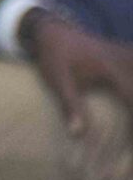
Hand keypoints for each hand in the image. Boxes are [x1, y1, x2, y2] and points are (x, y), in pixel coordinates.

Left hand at [25, 11, 132, 135]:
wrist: (54, 32)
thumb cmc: (54, 57)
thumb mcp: (57, 80)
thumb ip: (70, 106)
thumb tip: (77, 134)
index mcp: (111, 69)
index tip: (131, 148)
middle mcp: (125, 61)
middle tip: (130, 146)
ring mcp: (128, 56)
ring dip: (132, 101)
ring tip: (129, 130)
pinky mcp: (128, 55)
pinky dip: (132, 89)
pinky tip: (129, 96)